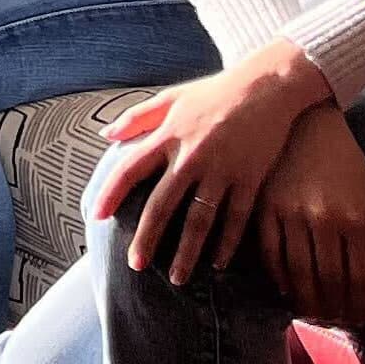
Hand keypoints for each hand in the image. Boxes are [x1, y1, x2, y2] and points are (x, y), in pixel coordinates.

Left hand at [94, 46, 329, 285]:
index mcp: (168, 135)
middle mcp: (191, 156)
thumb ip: (138, 117)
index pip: (130, 169)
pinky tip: (217, 263)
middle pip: (162, 205)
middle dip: (147, 239)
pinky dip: (226, 244)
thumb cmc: (215, 92)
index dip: (111, 194)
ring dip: (187, 252)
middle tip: (136, 266)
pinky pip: (236, 219)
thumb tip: (106, 135)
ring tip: (178, 278)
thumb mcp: (172, 97)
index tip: (97, 216)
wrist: (268, 85)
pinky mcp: (251, 179)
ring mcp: (222, 170)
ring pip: (200, 221)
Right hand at [252, 104, 364, 328]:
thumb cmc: (347, 164)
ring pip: (299, 274)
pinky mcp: (265, 206)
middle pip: (330, 282)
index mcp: (357, 217)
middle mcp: (325, 218)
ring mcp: (292, 213)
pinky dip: (278, 278)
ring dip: (306, 302)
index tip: (358, 321)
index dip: (360, 307)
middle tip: (334, 322)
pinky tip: (286, 289)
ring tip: (312, 313)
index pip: (361, 280)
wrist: (308, 122)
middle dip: (334, 311)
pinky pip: (270, 254)